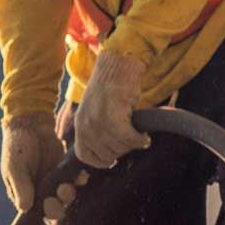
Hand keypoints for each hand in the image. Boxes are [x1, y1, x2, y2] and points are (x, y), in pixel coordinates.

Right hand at [1, 114, 84, 224]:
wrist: (31, 124)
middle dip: (56, 209)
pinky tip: (81, 175)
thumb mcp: (14, 167)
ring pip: (66, 199)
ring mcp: (53, 183)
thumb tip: (24, 208)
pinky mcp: (65, 172)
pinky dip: (80, 180)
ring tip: (67, 184)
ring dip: (68, 195)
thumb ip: (21, 187)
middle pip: (51, 212)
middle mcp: (39, 194)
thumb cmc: (17, 147)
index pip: (32, 223)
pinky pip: (76, 182)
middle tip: (57, 198)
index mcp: (24, 197)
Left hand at [72, 51, 148, 167]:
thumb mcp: (96, 111)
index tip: (114, 158)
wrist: (118, 64)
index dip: (101, 160)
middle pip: (107, 154)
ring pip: (120, 147)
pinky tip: (144, 135)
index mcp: (79, 124)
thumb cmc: (112, 88)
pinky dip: (139, 139)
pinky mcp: (113, 115)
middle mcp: (85, 124)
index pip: (84, 156)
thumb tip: (111, 157)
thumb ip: (98, 131)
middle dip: (122, 149)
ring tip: (137, 133)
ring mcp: (98, 120)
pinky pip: (129, 138)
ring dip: (133, 143)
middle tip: (131, 138)